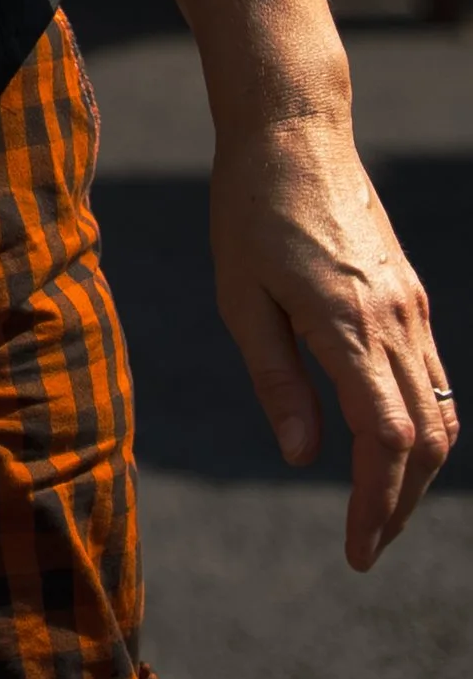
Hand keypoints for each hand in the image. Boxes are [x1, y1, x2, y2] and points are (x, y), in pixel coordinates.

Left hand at [211, 113, 454, 565]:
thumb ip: (275, 378)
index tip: (358, 551)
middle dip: (398, 504)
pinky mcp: (410, 293)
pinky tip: (390, 447)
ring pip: (439, 413)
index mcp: (348, 324)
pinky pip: (432, 377)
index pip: (385, 442)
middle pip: (424, 441)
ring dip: (415, 472)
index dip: (376, 505)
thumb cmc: (250, 206)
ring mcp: (410, 306)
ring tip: (378, 510)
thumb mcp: (240, 294)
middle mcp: (394, 319)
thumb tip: (300, 455)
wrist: (293, 127)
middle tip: (367, 548)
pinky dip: (422, 426)